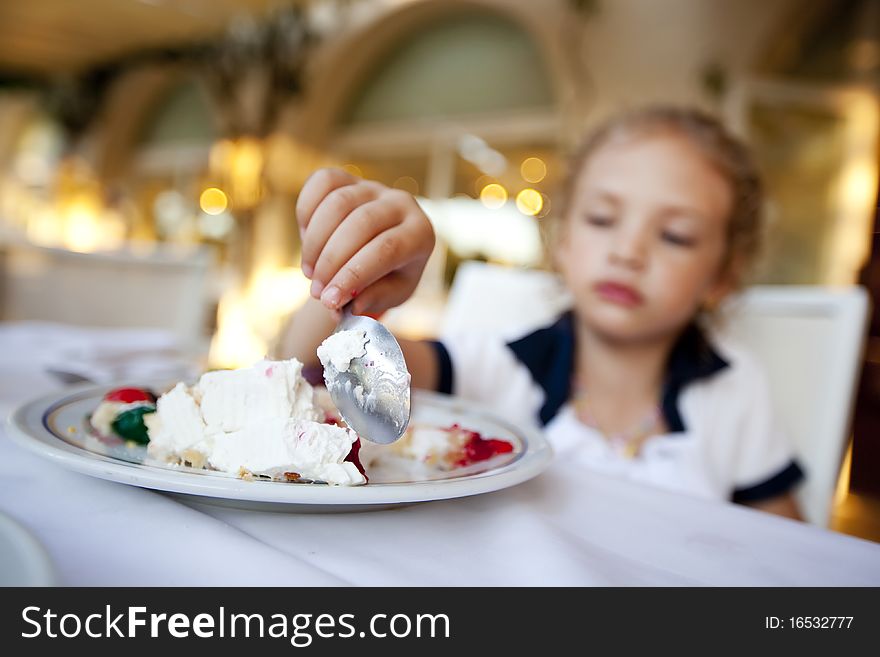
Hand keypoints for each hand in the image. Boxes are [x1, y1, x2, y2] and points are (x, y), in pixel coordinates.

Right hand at [296, 168, 435, 315]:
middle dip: (331, 261)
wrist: (383, 249)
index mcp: (420, 233)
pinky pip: (322, 183)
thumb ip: (371, 299)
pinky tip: (306, 241)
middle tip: (316, 291)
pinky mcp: (348, 177)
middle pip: (361, 223)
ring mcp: (373, 186)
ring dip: (315, 243)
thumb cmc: (389, 275)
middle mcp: (402, 202)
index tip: (329, 299)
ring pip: (338, 203)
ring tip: (310, 273)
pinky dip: (307, 214)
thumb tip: (342, 304)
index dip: (353, 275)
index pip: (386, 249)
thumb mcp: (391, 294)